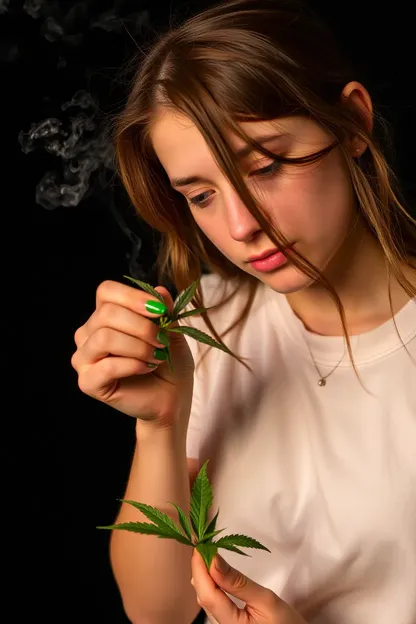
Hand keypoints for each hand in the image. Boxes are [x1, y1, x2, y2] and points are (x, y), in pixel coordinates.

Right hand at [71, 280, 194, 428]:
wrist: (172, 397)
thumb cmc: (168, 362)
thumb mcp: (172, 330)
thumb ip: (164, 310)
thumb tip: (159, 290)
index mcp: (104, 315)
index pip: (106, 291)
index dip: (133, 297)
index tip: (160, 310)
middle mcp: (88, 334)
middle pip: (106, 314)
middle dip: (141, 326)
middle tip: (162, 340)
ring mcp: (84, 358)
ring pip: (104, 338)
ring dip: (138, 346)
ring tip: (156, 355)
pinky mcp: (87, 382)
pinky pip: (107, 366)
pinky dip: (133, 365)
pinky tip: (147, 368)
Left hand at [191, 549, 307, 623]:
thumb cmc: (287, 623)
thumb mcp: (266, 600)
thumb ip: (238, 582)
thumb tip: (214, 560)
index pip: (207, 595)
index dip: (200, 568)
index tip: (201, 545)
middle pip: (203, 597)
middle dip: (200, 569)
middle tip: (204, 544)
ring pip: (206, 600)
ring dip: (204, 576)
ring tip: (207, 553)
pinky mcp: (228, 623)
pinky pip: (213, 603)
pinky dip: (210, 584)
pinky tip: (214, 572)